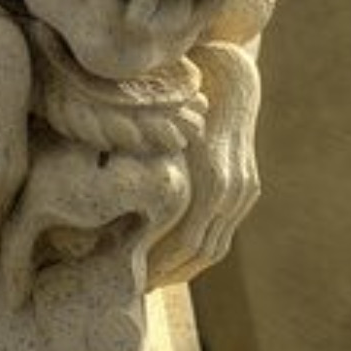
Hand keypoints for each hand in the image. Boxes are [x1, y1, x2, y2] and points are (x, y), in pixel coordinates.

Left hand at [148, 44, 259, 285]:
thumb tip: (102, 190)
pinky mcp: (248, 187)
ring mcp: (244, 190)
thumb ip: (141, 157)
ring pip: (214, 249)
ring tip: (150, 275)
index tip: (126, 274)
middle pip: (198, 254)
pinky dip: (199, 248)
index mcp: (210, 179)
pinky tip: (174, 251)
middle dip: (166, 272)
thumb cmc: (183, 87)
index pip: (182, 244)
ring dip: (183, 266)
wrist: (231, 66)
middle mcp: (231, 190)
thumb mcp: (158, 119)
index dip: (155, 264)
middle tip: (133, 283)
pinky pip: (224, 232)